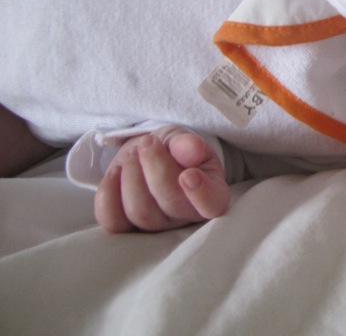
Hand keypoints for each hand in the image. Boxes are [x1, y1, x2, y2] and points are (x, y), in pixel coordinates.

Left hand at [95, 126, 229, 232]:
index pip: (212, 205)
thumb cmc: (175, 150)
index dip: (201, 194)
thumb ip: (188, 144)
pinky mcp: (128, 228)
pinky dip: (108, 194)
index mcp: (212, 195)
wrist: (150, 156)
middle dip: (155, 168)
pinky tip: (115, 172)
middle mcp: (187, 217)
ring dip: (131, 177)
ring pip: (141, 213)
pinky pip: (113, 222)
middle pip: (171, 204)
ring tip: (133, 155)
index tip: (188, 174)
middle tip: (148, 142)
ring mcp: (157, 227)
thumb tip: (193, 149)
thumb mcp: (185, 141)